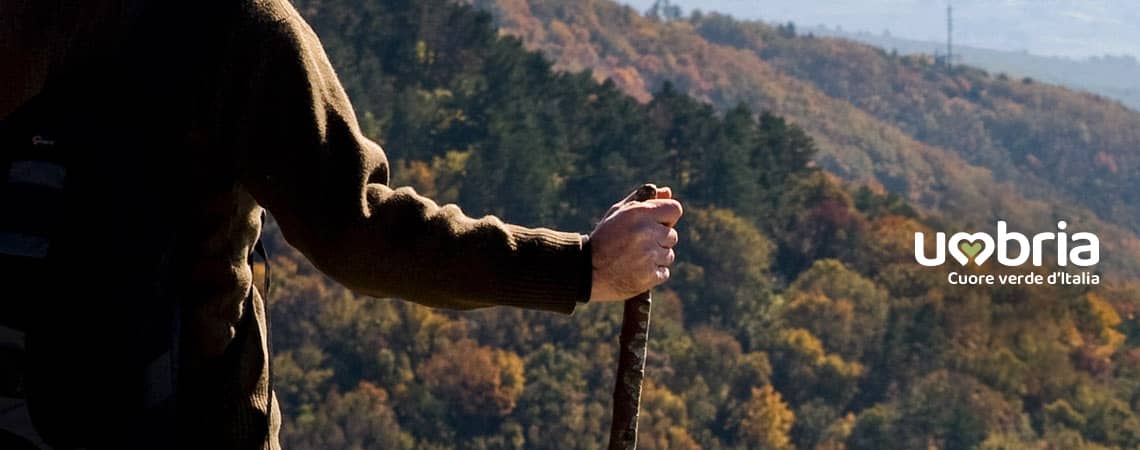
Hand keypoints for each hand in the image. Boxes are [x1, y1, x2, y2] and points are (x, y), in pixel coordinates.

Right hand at [588, 186, 682, 301]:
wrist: (586, 271)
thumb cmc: (604, 238)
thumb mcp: (618, 213)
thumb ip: (644, 200)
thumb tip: (667, 191)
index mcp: (639, 213)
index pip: (674, 209)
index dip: (666, 217)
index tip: (656, 224)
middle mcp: (646, 233)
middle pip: (672, 235)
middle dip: (658, 240)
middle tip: (636, 244)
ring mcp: (649, 256)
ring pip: (669, 255)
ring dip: (656, 258)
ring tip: (634, 258)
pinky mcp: (649, 276)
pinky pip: (664, 272)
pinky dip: (653, 273)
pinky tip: (635, 270)